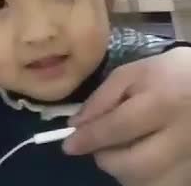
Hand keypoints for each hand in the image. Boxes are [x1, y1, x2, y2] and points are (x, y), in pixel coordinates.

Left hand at [62, 47, 190, 184]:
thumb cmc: (168, 73)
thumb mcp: (132, 73)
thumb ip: (102, 98)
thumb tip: (76, 124)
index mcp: (161, 104)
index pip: (117, 128)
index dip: (89, 139)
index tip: (68, 145)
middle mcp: (180, 137)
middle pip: (134, 165)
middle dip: (105, 159)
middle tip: (98, 145)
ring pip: (150, 184)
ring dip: (125, 172)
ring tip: (120, 150)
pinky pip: (165, 185)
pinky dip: (144, 178)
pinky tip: (139, 159)